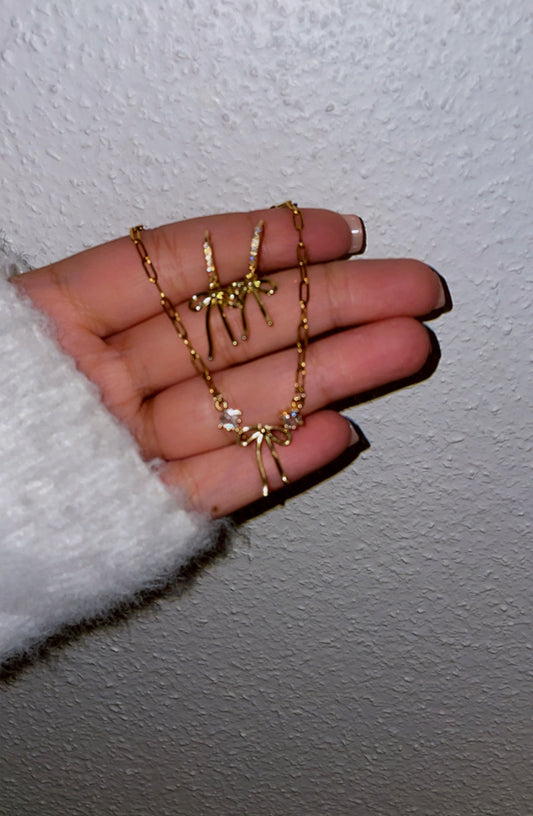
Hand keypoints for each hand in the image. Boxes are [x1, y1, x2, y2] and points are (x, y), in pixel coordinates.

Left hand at [14, 207, 446, 515]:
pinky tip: (336, 430)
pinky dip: (274, 459)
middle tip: (407, 288)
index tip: (332, 230)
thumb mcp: (5, 334)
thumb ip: (91, 290)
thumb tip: (188, 249)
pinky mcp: (142, 512)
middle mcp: (104, 380)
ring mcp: (130, 446)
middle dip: (326, 305)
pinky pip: (215, 483)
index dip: (259, 244)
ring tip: (401, 349)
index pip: (175, 267)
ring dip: (326, 377)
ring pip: (238, 403)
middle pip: (230, 331)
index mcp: (57, 325)